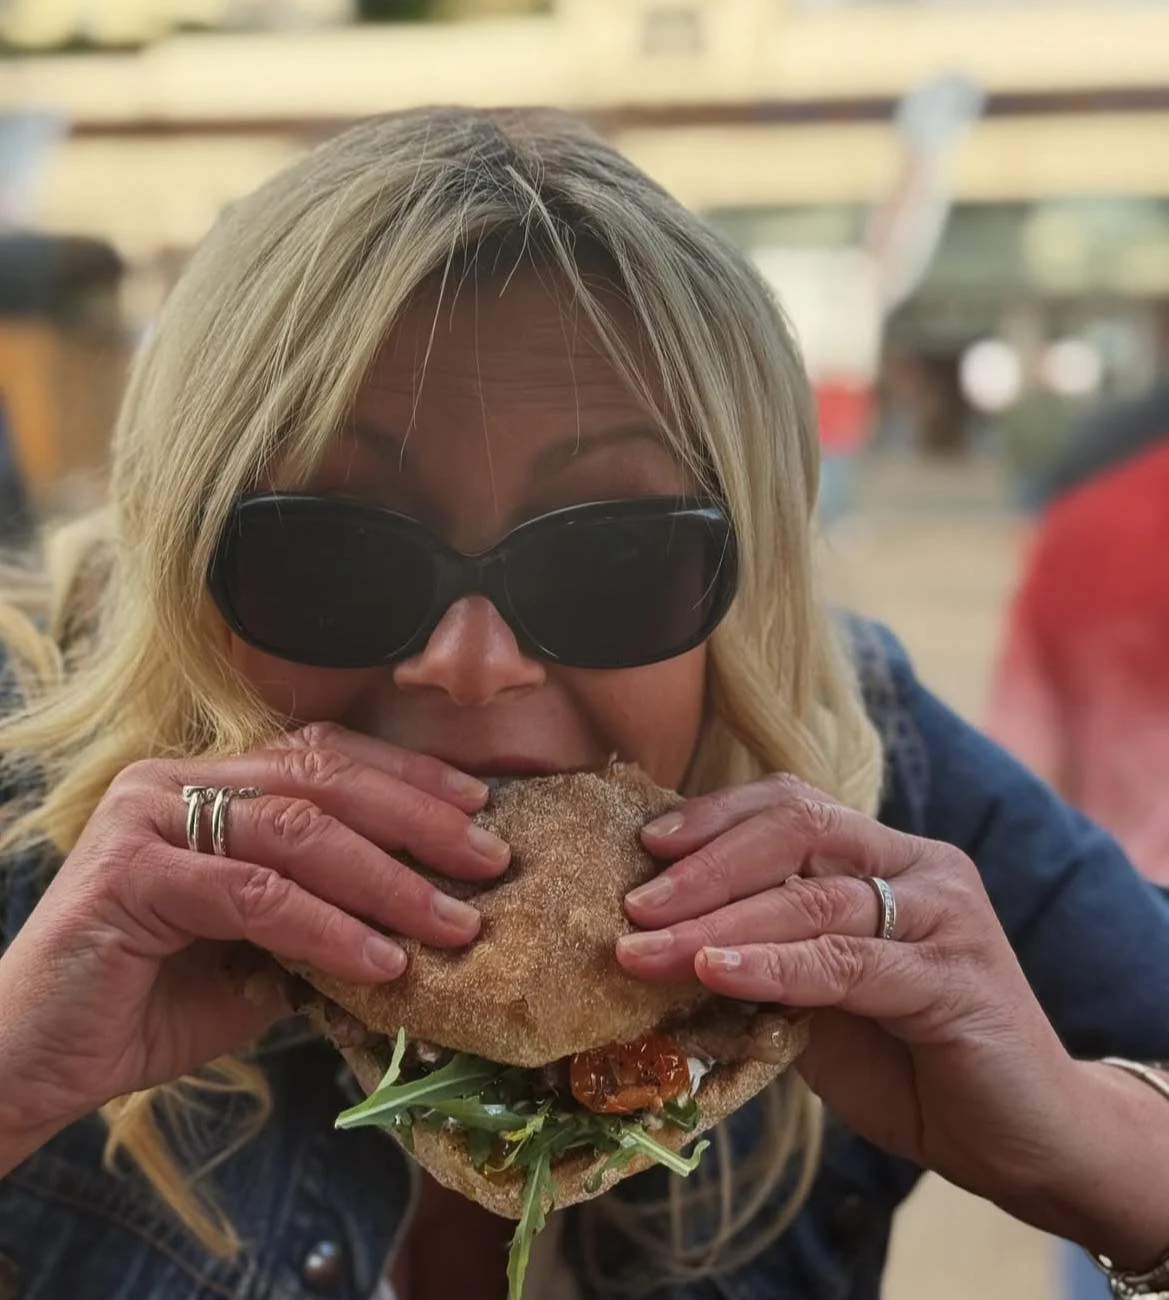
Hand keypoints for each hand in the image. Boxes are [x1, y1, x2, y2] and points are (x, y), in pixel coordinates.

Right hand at [0, 724, 507, 1137]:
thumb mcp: (260, 950)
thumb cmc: (152, 1000)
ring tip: (452, 922)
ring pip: (298, 830)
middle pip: (323, 779)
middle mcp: (177, 783)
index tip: (479, 805)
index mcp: (209, 785)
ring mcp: (149, 817)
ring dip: (388, 879)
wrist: (37, 1058)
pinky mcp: (130, 871)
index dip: (407, 776)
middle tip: (489, 857)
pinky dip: (327, 927)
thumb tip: (425, 912)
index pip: (324, 756)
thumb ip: (323, 916)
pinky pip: (254, 894)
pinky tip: (381, 961)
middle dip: (417, 818)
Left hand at [615, 774, 1078, 1204]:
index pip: (793, 805)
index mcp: (887, 857)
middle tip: (633, 905)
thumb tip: (662, 944)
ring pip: (812, 896)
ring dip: (716, 922)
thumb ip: (765, 959)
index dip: (715, 818)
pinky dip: (770, 965)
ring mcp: (943, 915)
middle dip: (703, 866)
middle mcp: (920, 867)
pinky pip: (845, 961)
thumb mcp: (821, 1001)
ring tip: (645, 948)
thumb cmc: (913, 1064)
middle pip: (796, 831)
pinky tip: (712, 972)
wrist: (1026, 1139)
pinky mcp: (953, 977)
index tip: (647, 844)